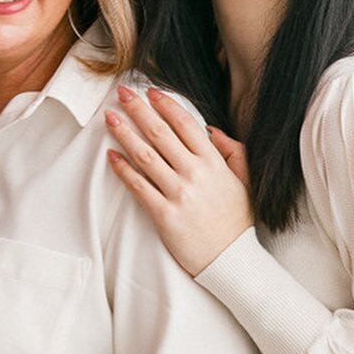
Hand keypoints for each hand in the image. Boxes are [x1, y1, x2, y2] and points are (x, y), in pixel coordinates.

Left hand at [106, 86, 253, 275]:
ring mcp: (179, 194)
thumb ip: (232, 150)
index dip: (165, 104)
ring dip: (124, 133)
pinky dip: (123, 169)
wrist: (232, 262)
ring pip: (145, 156)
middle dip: (138, 109)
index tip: (150, 91)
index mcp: (214, 163)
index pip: (185, 124)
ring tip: (110, 117)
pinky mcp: (164, 215)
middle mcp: (195, 174)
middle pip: (160, 133)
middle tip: (121, 93)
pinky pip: (138, 186)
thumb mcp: (244, 181)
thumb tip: (211, 129)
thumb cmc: (236, 220)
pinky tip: (111, 155)